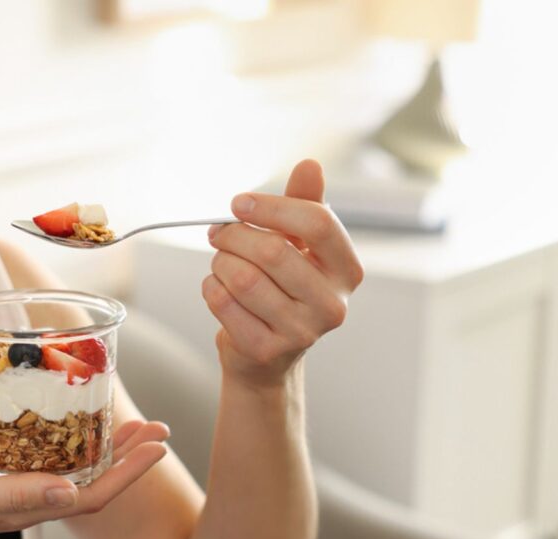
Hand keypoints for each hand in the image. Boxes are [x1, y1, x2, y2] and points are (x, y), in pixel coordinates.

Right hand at [0, 420, 168, 538]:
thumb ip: (16, 494)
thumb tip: (69, 493)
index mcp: (26, 508)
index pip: (93, 495)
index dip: (130, 472)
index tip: (157, 446)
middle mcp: (27, 499)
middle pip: (92, 481)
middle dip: (128, 455)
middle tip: (157, 427)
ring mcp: (13, 486)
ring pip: (71, 467)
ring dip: (102, 446)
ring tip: (129, 423)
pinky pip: (43, 455)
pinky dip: (65, 437)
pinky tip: (70, 420)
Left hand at [202, 159, 363, 384]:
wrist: (268, 353)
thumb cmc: (283, 288)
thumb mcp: (299, 244)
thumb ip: (303, 204)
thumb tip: (310, 166)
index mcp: (347, 270)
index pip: (318, 223)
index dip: (272, 207)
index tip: (240, 204)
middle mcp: (332, 304)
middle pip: (273, 251)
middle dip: (234, 236)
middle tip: (218, 232)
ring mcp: (301, 332)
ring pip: (242, 278)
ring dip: (220, 262)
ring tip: (221, 263)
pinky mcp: (265, 349)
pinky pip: (223, 302)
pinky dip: (211, 287)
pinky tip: (219, 288)